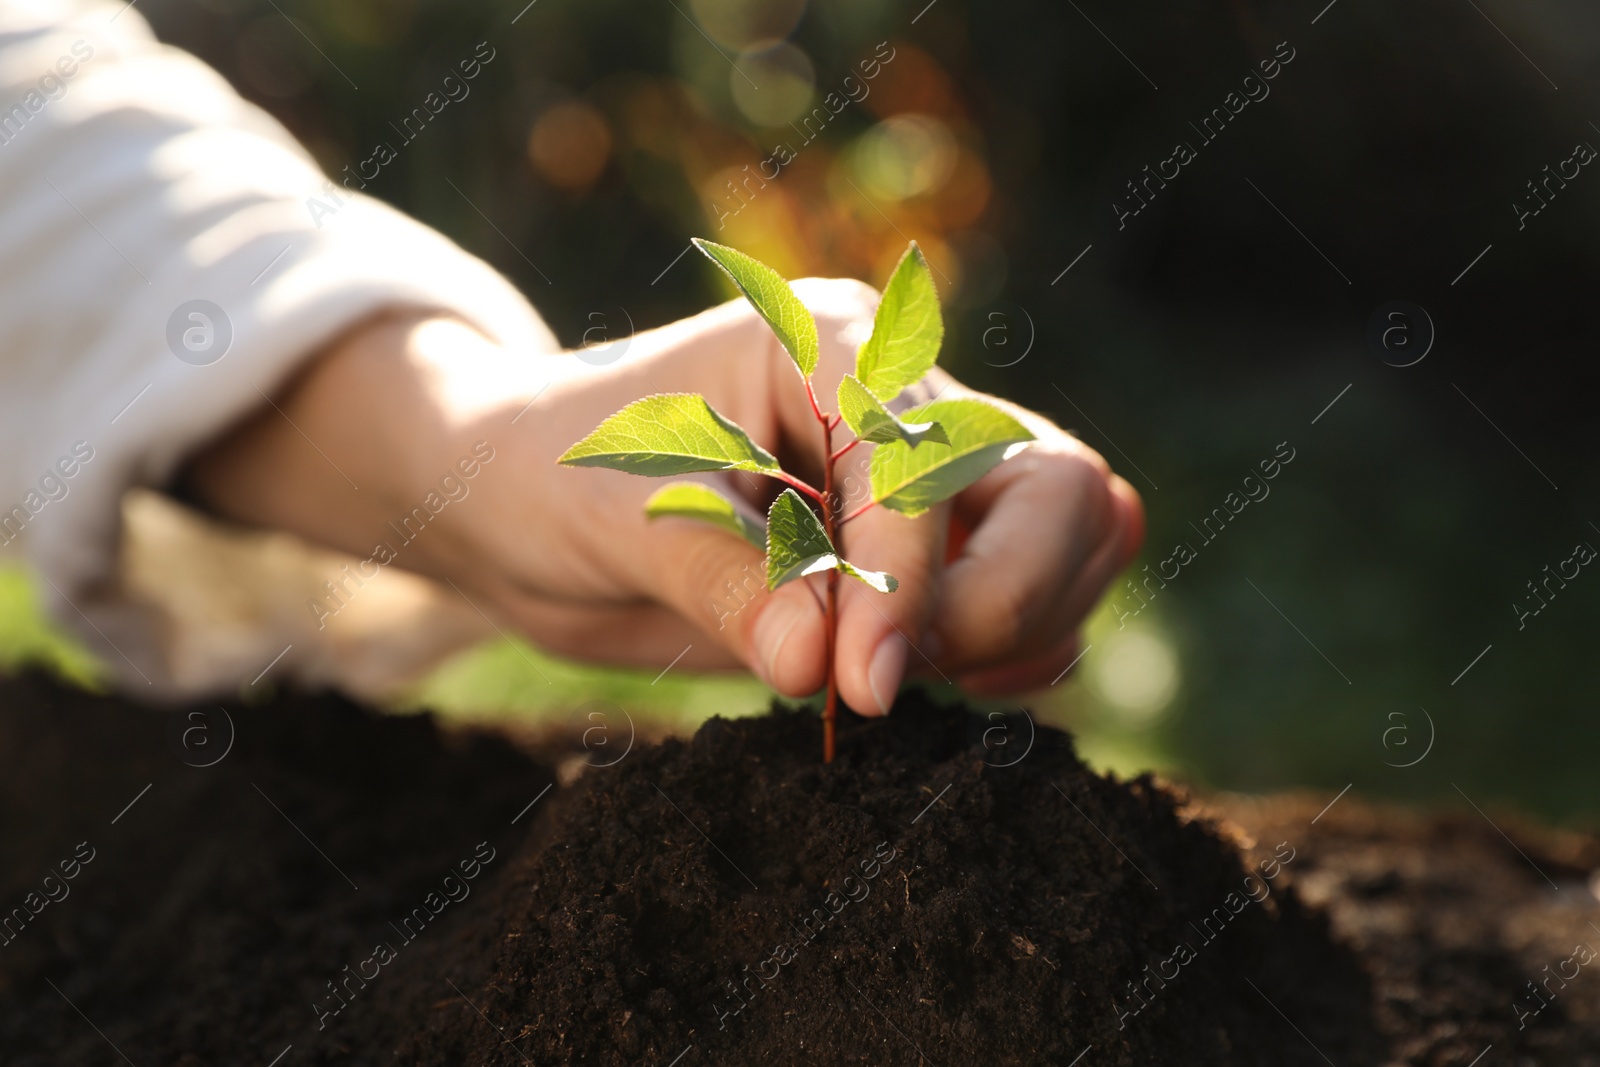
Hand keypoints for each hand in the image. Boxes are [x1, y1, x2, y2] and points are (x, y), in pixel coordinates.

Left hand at [188, 286, 1142, 712]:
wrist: (529, 505)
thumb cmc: (558, 477)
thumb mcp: (618, 524)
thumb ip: (723, 585)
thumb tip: (817, 663)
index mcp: (831, 347)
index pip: (927, 459)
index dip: (908, 579)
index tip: (858, 688)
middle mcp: (905, 397)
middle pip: (1062, 484)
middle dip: (1005, 597)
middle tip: (885, 680)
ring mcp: (934, 473)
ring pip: (1080, 537)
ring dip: (1016, 631)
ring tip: (880, 679)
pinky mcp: (938, 549)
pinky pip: (1044, 600)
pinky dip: (1013, 654)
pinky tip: (910, 680)